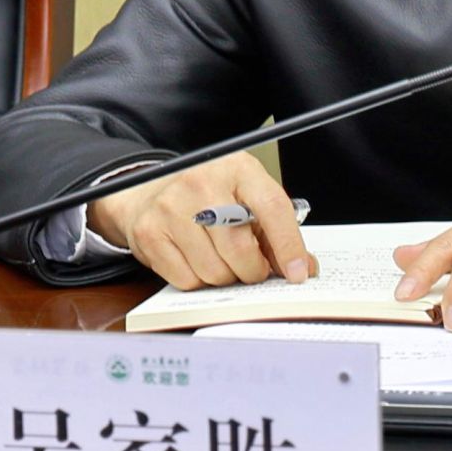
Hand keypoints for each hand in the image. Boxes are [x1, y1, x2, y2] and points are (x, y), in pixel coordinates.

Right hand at [86, 151, 315, 290]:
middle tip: (253, 269)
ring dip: (225, 277)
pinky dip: (198, 281)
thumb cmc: (207, 195)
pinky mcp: (149, 233)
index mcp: (237, 169)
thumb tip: (303, 267)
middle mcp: (202, 183)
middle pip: (239, 248)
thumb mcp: (246, 197)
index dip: (289, 245)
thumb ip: (274, 231)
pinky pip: (186, 280)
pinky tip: (196, 260)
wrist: (148, 190)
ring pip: (214, 271)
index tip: (298, 272)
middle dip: (253, 271)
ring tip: (221, 259)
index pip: (272, 207)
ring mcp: (171, 207)